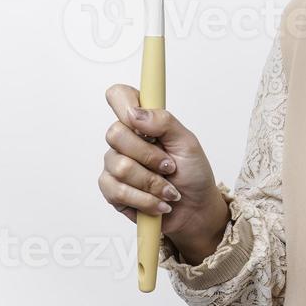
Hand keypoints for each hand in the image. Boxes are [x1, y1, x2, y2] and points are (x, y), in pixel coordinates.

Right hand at [98, 84, 230, 260]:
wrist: (195, 210)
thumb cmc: (192, 173)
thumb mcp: (188, 143)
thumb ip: (164, 122)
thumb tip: (135, 113)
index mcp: (142, 121)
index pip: (119, 96)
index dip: (124, 102)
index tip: (138, 119)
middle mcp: (124, 140)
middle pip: (115, 133)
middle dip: (150, 156)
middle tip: (170, 167)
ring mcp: (114, 164)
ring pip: (121, 166)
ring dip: (153, 183)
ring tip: (169, 190)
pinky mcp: (111, 190)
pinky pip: (119, 191)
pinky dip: (146, 200)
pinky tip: (159, 202)